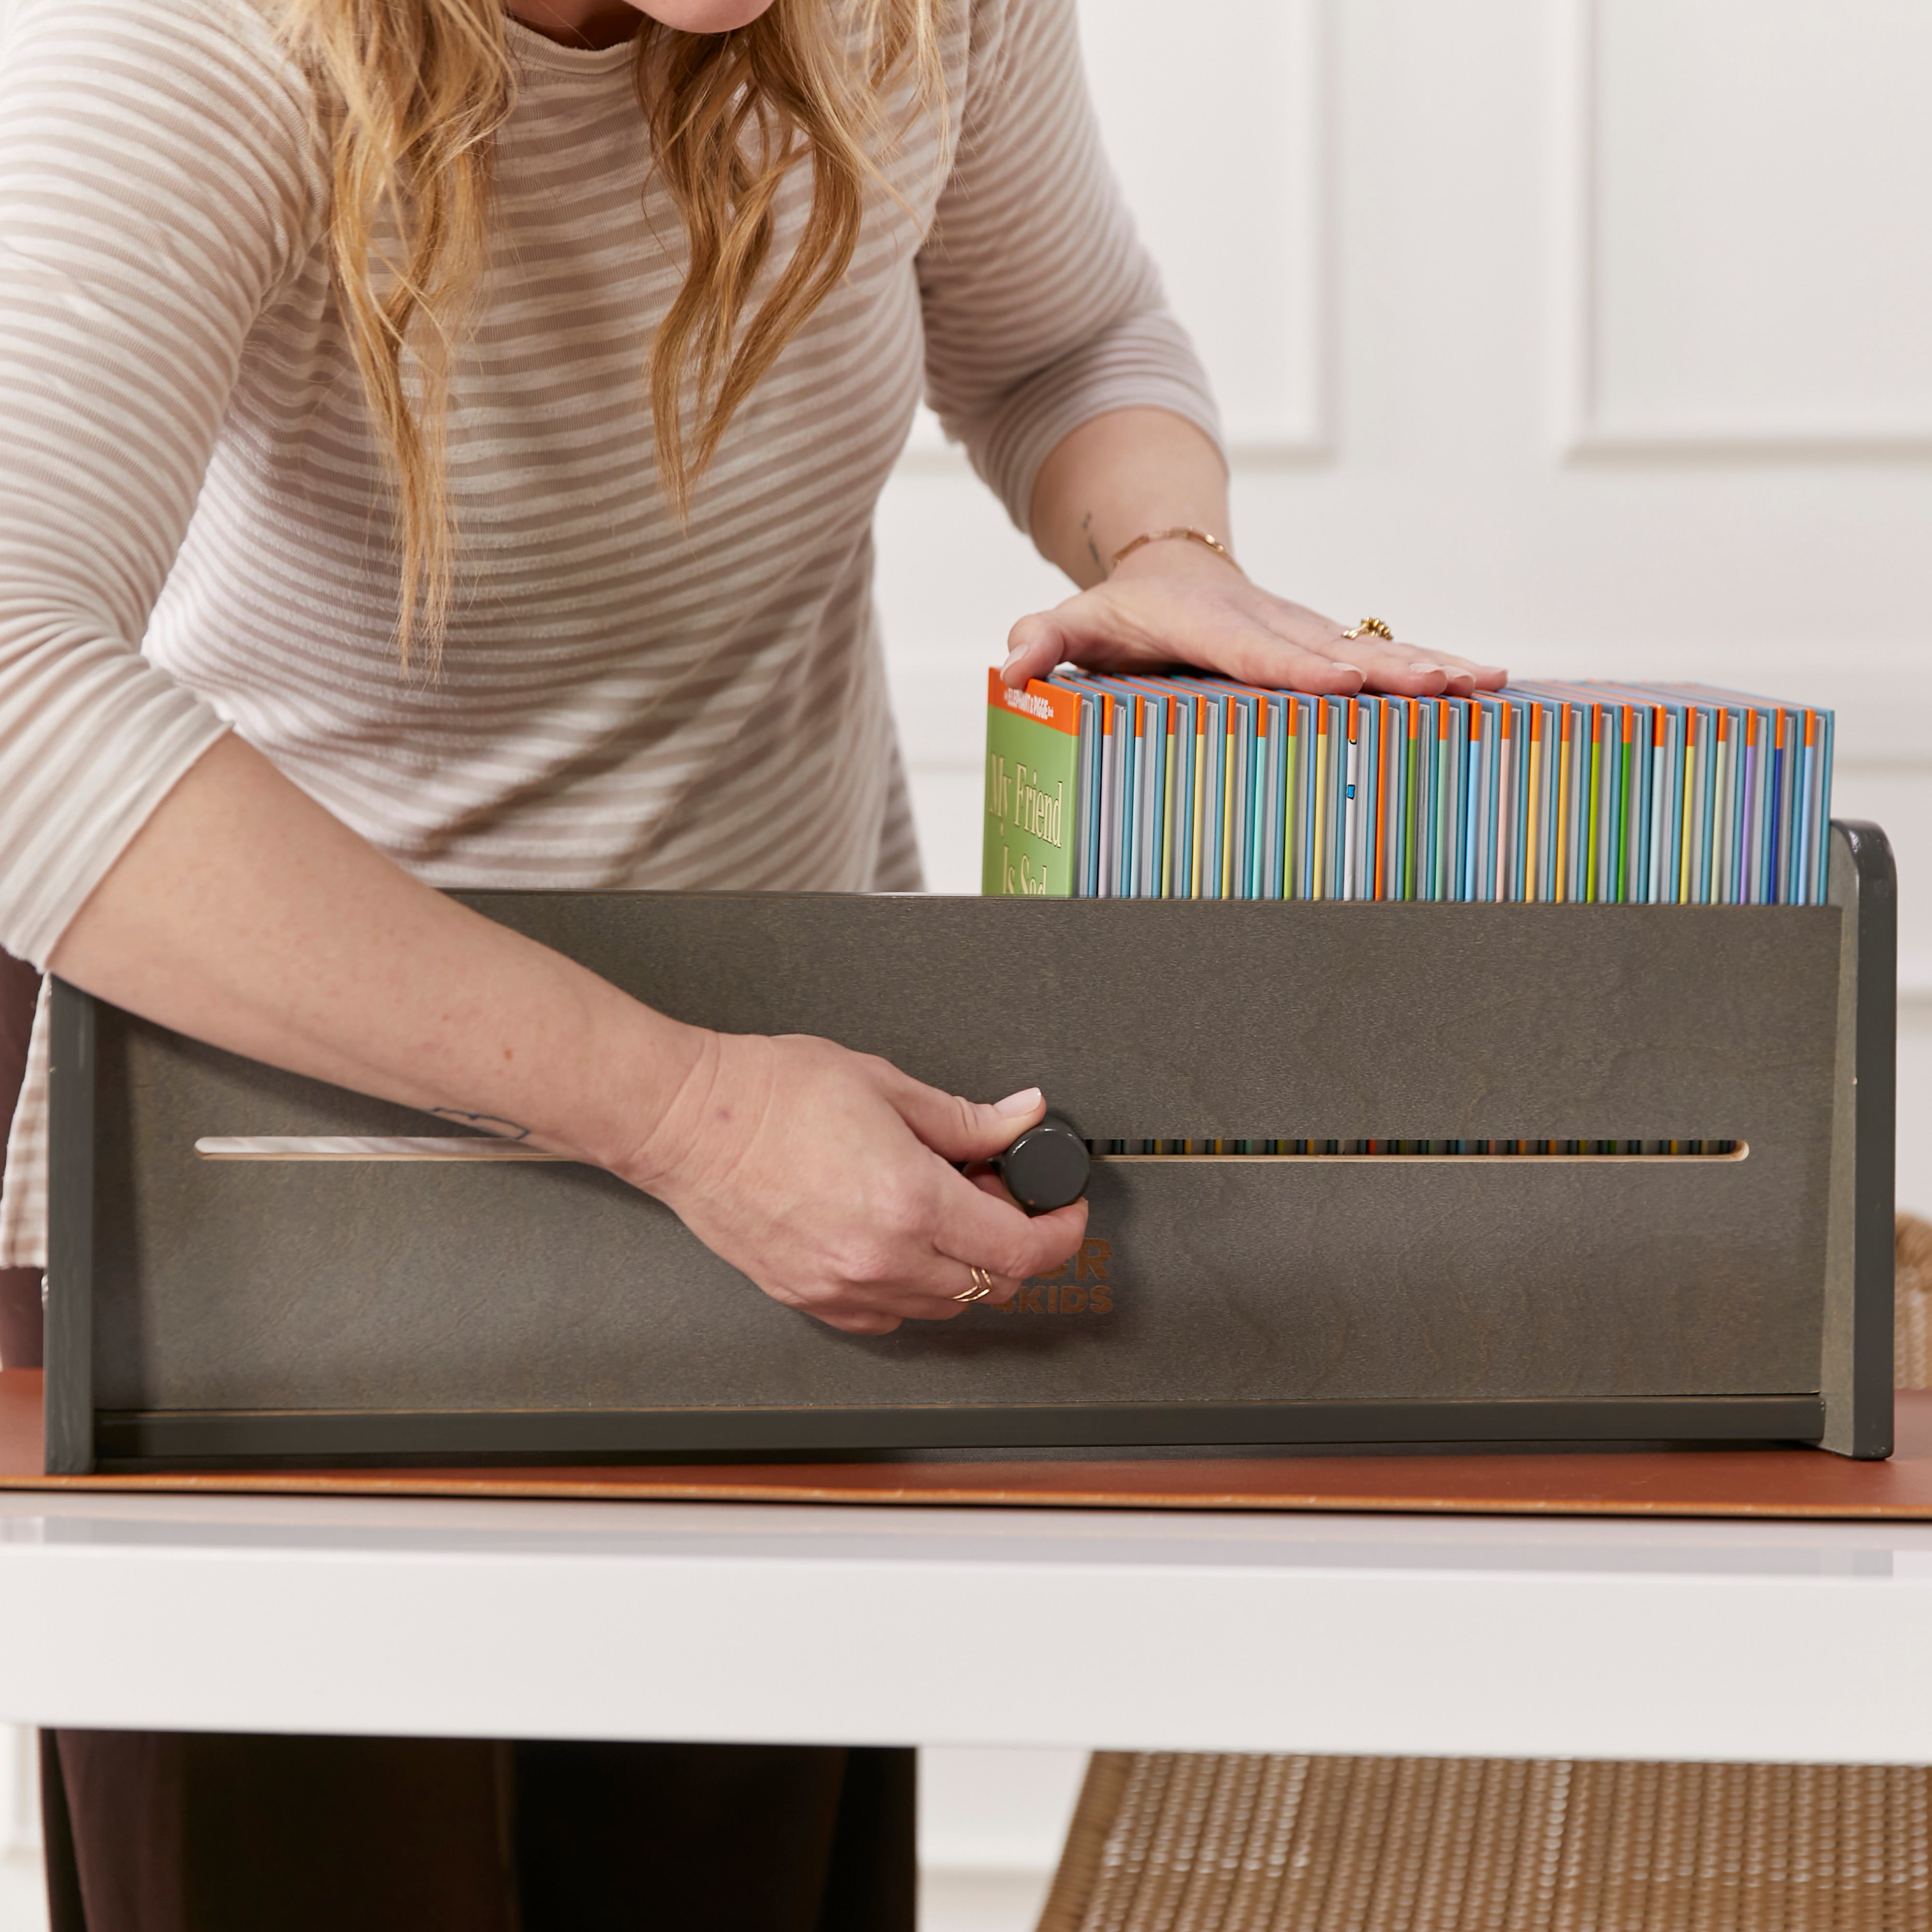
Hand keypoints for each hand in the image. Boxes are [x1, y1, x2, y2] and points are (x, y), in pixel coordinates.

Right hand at [624, 1031, 1087, 1334]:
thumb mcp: (886, 1085)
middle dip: (1015, 1244)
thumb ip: (966, 1118)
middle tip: (999, 1192)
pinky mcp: (809, 1298)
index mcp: (911, 1204)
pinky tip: (899, 1240)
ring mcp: (843, 1288)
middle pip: (991, 1286)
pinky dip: (911, 1289)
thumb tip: (1022, 1118)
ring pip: (942, 1307)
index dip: (1061, 1231)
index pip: (1023, 1249)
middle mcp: (881, 1260)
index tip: (1065, 1209)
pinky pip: (887, 1317)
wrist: (685, 1120)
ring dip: (964, 1268)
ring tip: (943, 1208)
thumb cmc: (768, 1094)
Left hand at [1002, 539, 1506, 697]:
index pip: (1254, 652)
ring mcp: (1309, 631)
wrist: (1172, 567)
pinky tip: (1488, 689)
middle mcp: (1271, 622)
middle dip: (1391, 670)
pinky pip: (1388, 656)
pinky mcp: (1332, 643)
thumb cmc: (1123, 611)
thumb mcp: (1077, 621)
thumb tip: (1013, 663)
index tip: (1338, 685)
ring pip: (1375, 649)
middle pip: (1335, 650)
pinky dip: (1437, 670)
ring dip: (1430, 667)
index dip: (1295, 670)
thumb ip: (1045, 640)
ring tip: (1486, 683)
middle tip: (1444, 686)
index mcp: (1211, 623)